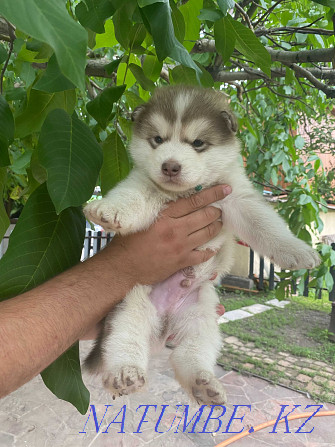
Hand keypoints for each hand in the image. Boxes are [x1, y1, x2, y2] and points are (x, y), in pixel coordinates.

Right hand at [104, 184, 231, 284]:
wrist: (123, 268)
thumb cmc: (128, 242)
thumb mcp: (142, 219)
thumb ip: (161, 211)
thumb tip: (177, 201)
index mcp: (165, 216)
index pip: (194, 201)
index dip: (212, 193)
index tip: (225, 189)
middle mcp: (176, 230)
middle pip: (205, 216)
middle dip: (217, 211)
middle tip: (220, 208)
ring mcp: (181, 247)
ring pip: (208, 233)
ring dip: (216, 226)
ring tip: (218, 223)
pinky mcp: (182, 262)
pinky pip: (203, 255)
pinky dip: (211, 249)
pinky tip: (213, 246)